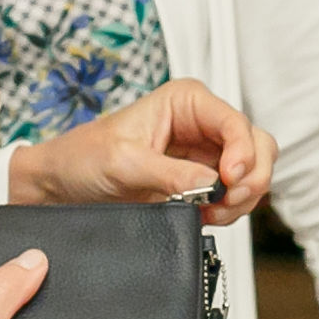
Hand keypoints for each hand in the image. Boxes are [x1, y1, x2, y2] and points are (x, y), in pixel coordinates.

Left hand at [7, 79, 274, 224]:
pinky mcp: (201, 183)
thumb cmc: (83, 158)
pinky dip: (229, 210)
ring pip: (252, 173)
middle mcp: (202, 124)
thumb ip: (170, 173)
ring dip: (241, 199)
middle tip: (228, 201)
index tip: (229, 181)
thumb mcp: (124, 163)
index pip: (236, 123)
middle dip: (250, 177)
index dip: (243, 153)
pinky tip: (205, 216)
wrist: (60, 186)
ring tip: (210, 212)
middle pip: (257, 146)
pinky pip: (234, 196)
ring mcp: (205, 155)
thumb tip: (210, 185)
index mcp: (186, 101)